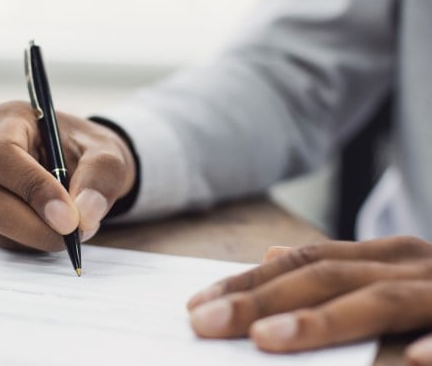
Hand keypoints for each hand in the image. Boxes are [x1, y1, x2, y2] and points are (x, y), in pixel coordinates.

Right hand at [0, 101, 135, 250]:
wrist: (78, 164)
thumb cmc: (87, 151)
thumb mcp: (108, 154)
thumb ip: (101, 177)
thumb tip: (84, 215)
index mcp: (8, 120)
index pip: (2, 155)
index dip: (33, 188)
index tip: (69, 218)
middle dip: (37, 227)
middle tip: (77, 234)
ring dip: (39, 235)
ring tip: (72, 223)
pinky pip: (0, 238)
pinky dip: (32, 242)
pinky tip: (51, 226)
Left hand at [186, 236, 431, 364]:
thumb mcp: (391, 277)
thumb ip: (335, 270)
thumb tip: (271, 252)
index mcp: (387, 257)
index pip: (303, 263)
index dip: (248, 283)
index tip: (197, 306)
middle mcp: (413, 266)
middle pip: (326, 278)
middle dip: (262, 300)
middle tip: (205, 323)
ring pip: (380, 302)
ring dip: (321, 321)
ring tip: (265, 339)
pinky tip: (408, 361)